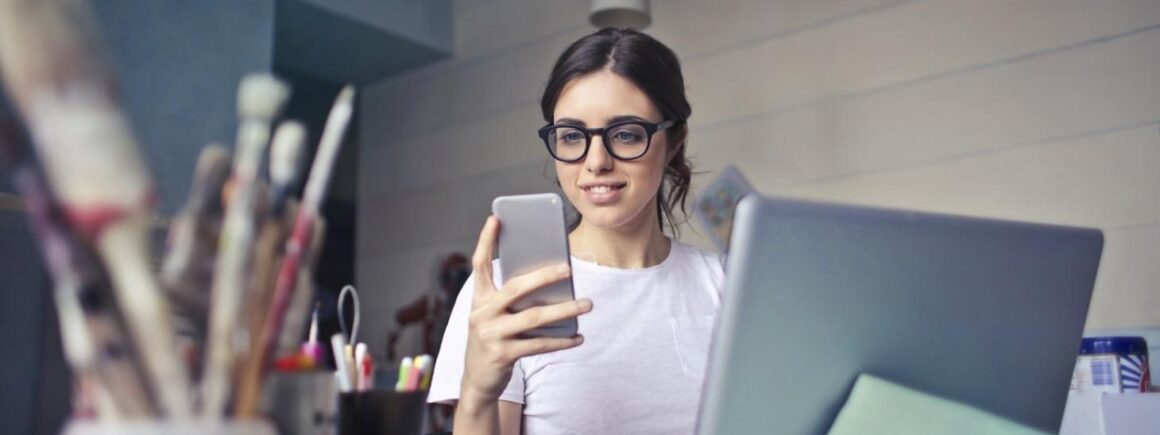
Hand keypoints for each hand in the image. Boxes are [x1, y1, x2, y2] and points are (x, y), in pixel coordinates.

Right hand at [460, 216, 591, 402]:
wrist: (477, 380)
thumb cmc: (493, 339)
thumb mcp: (494, 315)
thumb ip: (512, 298)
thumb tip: (551, 281)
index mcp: (479, 299)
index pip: (479, 264)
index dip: (485, 241)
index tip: (495, 218)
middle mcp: (481, 313)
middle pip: (516, 288)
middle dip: (544, 276)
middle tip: (568, 269)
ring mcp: (491, 335)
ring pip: (534, 317)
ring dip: (564, 310)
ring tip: (587, 303)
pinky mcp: (503, 354)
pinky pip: (539, 344)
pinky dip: (561, 341)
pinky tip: (578, 336)